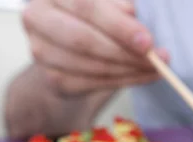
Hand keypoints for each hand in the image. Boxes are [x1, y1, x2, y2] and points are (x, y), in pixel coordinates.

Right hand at [22, 0, 168, 95]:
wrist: (73, 49)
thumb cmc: (96, 19)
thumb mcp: (109, 5)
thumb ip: (119, 7)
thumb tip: (132, 15)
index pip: (87, 7)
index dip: (119, 26)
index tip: (147, 41)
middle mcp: (37, 17)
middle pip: (83, 39)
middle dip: (124, 51)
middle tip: (154, 59)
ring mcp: (40, 50)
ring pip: (90, 65)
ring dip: (128, 69)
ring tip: (155, 68)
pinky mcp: (52, 77)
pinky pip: (92, 83)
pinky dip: (122, 81)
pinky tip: (142, 76)